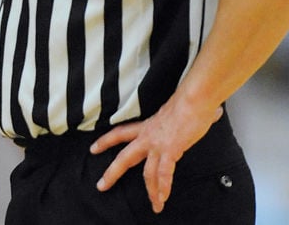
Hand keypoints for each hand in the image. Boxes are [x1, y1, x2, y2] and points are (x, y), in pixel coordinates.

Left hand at [91, 102, 223, 212]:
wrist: (192, 100)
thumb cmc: (188, 102)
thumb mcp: (179, 109)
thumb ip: (188, 115)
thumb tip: (211, 112)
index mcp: (146, 126)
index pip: (120, 133)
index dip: (106, 141)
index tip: (94, 148)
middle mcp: (147, 136)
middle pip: (124, 157)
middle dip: (112, 172)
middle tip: (101, 185)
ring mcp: (157, 145)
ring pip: (146, 172)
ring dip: (150, 191)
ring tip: (154, 206)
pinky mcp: (170, 151)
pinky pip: (164, 174)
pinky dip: (164, 188)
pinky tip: (163, 199)